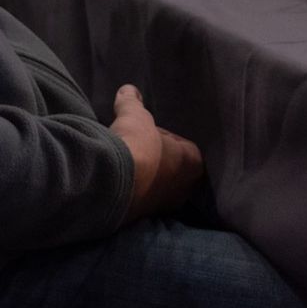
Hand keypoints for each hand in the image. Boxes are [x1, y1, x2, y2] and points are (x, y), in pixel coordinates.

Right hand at [109, 84, 203, 223]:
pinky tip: (119, 178)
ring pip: (158, 186)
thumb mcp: (133, 115)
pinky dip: (133, 189)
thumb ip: (132, 101)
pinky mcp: (144, 217)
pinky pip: (142, 199)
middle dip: (158, 159)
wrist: (113, 181)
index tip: (148, 132)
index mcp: (193, 163)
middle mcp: (185, 188)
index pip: (185, 146)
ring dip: (145, 176)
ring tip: (127, 163)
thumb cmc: (136, 144)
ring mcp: (165, 206)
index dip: (165, 136)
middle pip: (173, 169)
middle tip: (139, 148)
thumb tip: (129, 89)